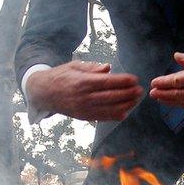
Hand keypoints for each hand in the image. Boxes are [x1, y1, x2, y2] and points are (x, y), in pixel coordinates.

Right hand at [26, 61, 142, 120]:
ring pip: (108, 108)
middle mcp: (83, 97)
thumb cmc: (61, 76)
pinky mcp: (82, 117)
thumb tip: (108, 68)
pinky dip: (114, 116)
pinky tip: (124, 112)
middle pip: (111, 96)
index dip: (122, 81)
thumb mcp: (74, 66)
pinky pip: (101, 118)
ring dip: (125, 105)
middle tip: (140, 90)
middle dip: (128, 94)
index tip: (134, 79)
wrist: (43, 92)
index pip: (107, 82)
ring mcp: (83, 109)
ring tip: (136, 100)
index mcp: (82, 82)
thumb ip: (92, 68)